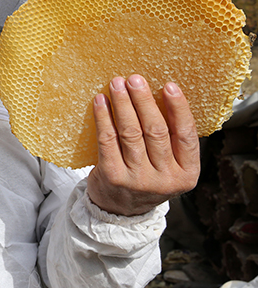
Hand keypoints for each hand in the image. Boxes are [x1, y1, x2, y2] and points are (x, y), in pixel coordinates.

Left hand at [86, 75, 199, 216]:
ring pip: (131, 133)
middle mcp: (165, 179)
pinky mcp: (112, 176)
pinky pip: (108, 140)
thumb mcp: (168, 166)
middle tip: (135, 79)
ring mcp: (138, 179)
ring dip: (122, 104)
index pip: (187, 135)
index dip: (178, 108)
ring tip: (116, 84)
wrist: (119, 209)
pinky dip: (103, 117)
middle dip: (144, 101)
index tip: (169, 86)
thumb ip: (170, 140)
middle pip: (155, 131)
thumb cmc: (146, 177)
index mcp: (186, 174)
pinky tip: (100, 102)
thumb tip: (159, 94)